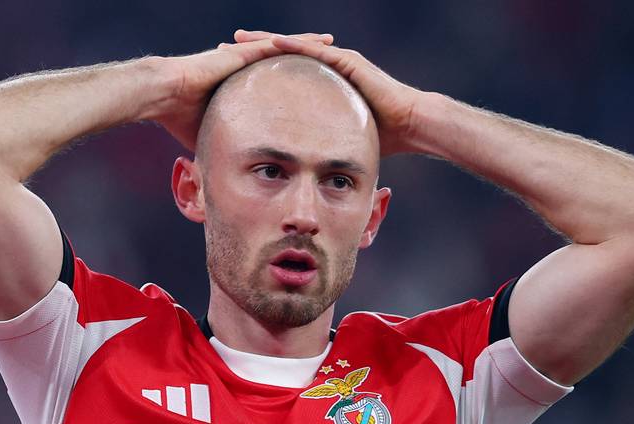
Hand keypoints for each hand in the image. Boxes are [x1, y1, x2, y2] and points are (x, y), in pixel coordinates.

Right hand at [150, 33, 333, 150]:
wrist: (164, 96)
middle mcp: (243, 65)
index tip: (311, 82)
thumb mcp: (213, 133)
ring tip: (330, 41)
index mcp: (238, 82)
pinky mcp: (241, 54)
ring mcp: (243, 57)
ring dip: (308, 44)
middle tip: (330, 56)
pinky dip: (297, 43)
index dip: (291, 78)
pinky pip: (276, 46)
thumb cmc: (179, 116)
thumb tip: (229, 171)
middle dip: (305, 56)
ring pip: (283, 47)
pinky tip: (316, 41)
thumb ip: (226, 145)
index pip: (272, 78)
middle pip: (282, 57)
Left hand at [235, 32, 424, 155]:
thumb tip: (298, 173)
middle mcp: (327, 67)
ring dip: (266, 41)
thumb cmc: (380, 137)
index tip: (229, 70)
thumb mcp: (336, 141)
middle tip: (224, 47)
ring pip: (295, 46)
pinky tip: (272, 42)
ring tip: (239, 39)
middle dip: (253, 50)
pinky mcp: (348, 62)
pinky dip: (294, 46)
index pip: (282, 72)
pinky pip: (315, 52)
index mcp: (321, 84)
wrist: (410, 125)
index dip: (256, 69)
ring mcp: (337, 61)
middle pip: (283, 54)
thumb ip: (317, 147)